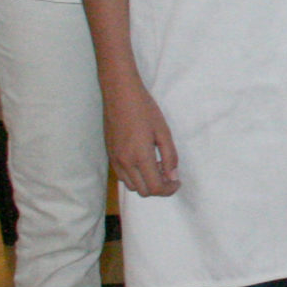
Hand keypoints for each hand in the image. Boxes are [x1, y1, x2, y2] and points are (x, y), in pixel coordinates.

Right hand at [104, 78, 180, 196]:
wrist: (120, 95)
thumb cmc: (145, 110)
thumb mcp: (164, 132)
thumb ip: (170, 156)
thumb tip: (173, 176)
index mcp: (140, 157)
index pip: (155, 188)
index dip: (169, 189)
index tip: (177, 181)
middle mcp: (125, 163)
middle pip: (143, 191)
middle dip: (159, 187)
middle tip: (168, 173)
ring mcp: (115, 160)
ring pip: (131, 186)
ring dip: (146, 183)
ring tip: (156, 166)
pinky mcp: (109, 155)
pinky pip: (122, 176)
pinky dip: (135, 176)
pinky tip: (143, 161)